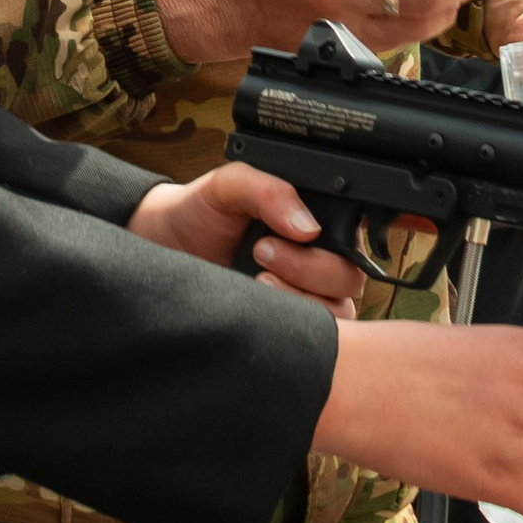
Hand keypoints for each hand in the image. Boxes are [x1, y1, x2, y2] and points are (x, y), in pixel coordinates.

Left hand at [127, 162, 363, 308]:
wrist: (165, 249)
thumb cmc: (200, 213)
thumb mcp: (229, 186)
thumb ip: (268, 191)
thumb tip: (308, 226)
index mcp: (318, 221)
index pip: (357, 236)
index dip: (337, 242)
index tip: (298, 235)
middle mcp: (321, 258)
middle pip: (351, 277)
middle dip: (308, 267)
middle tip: (263, 251)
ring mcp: (308, 295)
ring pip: (339, 310)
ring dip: (299, 297)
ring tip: (258, 278)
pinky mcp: (291, 326)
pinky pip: (317, 337)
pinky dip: (292, 324)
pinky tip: (259, 302)